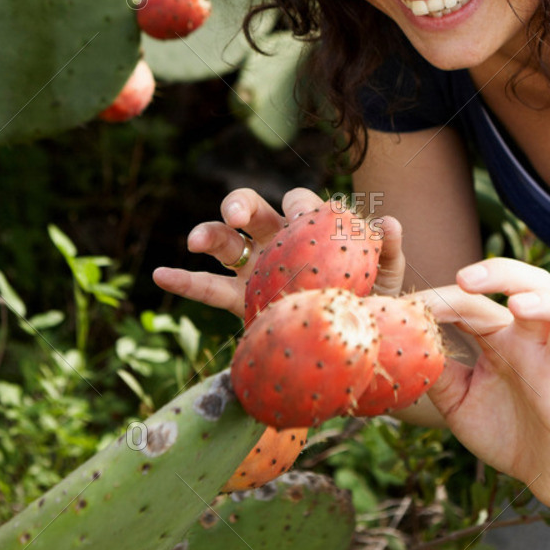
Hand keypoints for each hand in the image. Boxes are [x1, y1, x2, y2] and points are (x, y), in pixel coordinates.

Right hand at [152, 188, 405, 319]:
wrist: (363, 346)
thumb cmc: (376, 302)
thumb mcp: (388, 277)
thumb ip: (388, 249)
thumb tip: (389, 223)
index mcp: (311, 229)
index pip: (299, 203)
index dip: (297, 206)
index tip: (300, 219)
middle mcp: (279, 242)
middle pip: (253, 211)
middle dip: (239, 205)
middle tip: (236, 215)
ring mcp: (256, 270)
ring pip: (226, 243)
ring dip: (208, 234)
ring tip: (194, 240)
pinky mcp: (241, 301)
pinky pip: (208, 288)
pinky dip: (183, 280)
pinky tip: (160, 274)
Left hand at [421, 257, 549, 510]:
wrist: (543, 474)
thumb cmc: (502, 428)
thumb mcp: (457, 400)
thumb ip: (436, 371)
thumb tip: (402, 343)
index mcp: (505, 337)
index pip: (480, 302)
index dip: (449, 298)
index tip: (415, 306)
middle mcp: (538, 342)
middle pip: (535, 286)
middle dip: (503, 274)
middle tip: (467, 278)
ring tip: (519, 306)